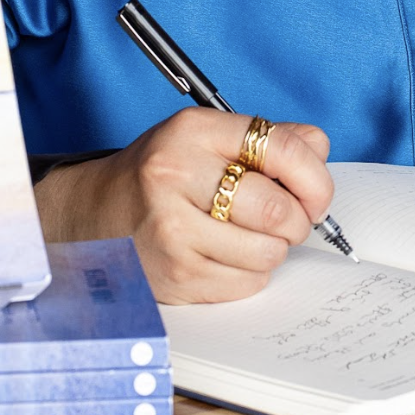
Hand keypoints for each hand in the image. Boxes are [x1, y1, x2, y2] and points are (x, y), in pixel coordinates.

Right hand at [32, 110, 333, 303]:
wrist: (94, 214)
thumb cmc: (161, 174)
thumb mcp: (206, 137)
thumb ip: (268, 138)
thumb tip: (319, 151)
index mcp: (193, 132)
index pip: (283, 148)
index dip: (315, 177)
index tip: (317, 193)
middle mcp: (177, 176)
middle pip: (278, 209)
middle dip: (297, 220)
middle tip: (287, 220)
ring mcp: (172, 231)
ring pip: (267, 252)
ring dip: (272, 249)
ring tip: (249, 235)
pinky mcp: (173, 275)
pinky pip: (246, 283)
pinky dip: (250, 273)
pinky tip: (226, 255)